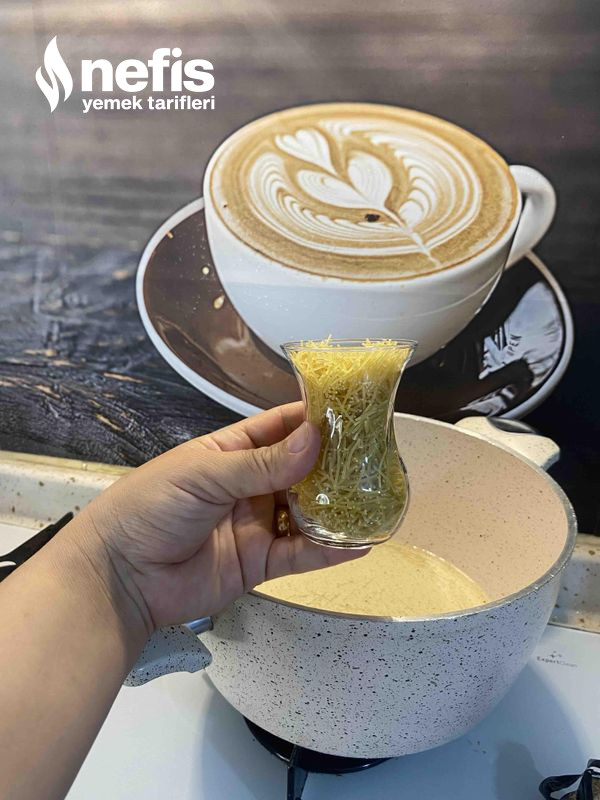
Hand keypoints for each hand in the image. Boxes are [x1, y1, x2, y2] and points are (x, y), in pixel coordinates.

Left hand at [76, 402, 363, 633]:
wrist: (122, 576)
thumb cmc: (151, 506)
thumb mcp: (204, 474)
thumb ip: (261, 462)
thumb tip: (314, 438)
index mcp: (232, 451)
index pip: (281, 427)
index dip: (314, 418)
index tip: (352, 409)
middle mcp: (250, 485)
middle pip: (302, 470)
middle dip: (335, 463)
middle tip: (376, 456)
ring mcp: (257, 524)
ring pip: (307, 512)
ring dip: (337, 507)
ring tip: (376, 498)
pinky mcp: (261, 563)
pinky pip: (302, 554)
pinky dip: (330, 550)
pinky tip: (360, 541)